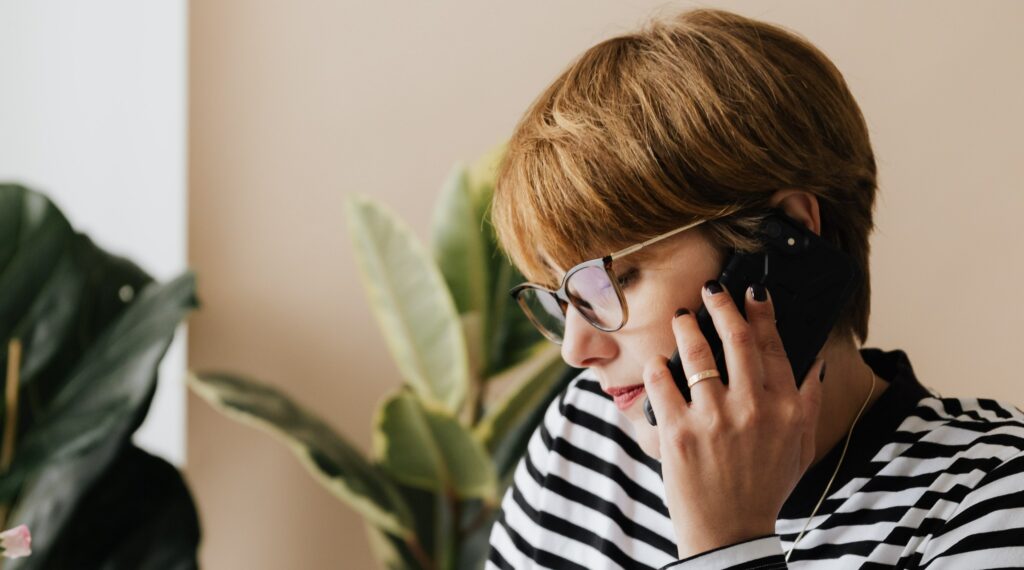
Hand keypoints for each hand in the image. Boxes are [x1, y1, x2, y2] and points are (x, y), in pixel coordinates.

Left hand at [641, 280, 824, 558]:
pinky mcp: (678, 432)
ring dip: (687, 327)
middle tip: (711, 289)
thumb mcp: (801, 447)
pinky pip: (662, 382)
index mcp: (785, 409)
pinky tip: (657, 360)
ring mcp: (713, 419)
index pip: (773, 346)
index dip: (762, 312)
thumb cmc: (764, 488)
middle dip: (722, 305)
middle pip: (736, 339)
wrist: (730, 533)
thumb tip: (814, 363)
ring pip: (697, 354)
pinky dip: (657, 366)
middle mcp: (752, 408)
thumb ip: (809, 403)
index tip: (754, 290)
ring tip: (680, 317)